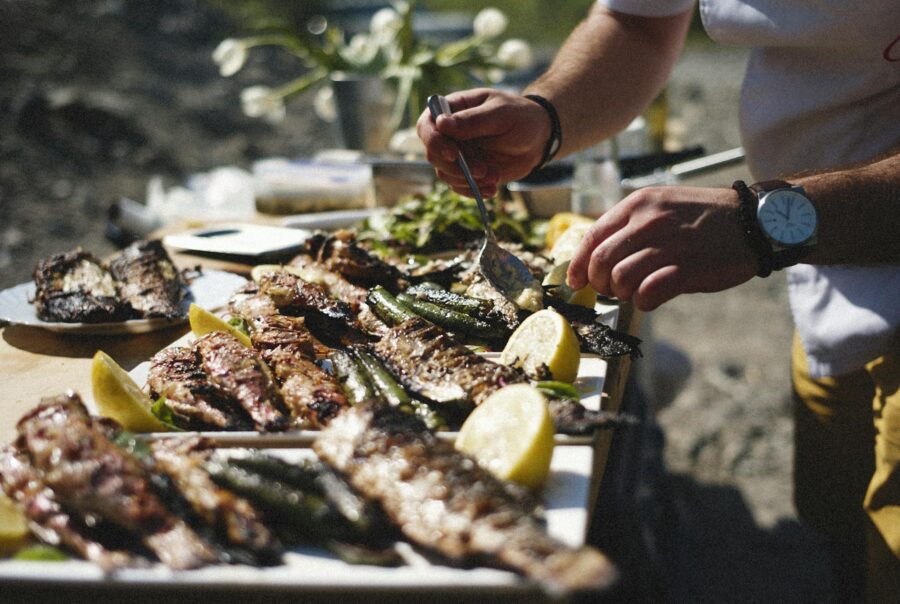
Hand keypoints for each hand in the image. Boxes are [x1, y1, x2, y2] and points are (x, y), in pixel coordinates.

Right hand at [416, 88, 549, 197]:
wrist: (538, 138)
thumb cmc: (520, 117)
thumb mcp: (501, 114)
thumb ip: (473, 120)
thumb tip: (442, 123)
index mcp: (452, 110)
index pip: (427, 125)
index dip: (434, 141)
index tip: (453, 154)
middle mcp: (449, 134)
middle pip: (433, 154)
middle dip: (456, 167)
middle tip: (482, 170)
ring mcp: (457, 155)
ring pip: (445, 174)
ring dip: (467, 181)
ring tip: (494, 176)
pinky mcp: (467, 173)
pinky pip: (459, 187)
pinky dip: (474, 191)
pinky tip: (492, 189)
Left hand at [566, 186, 759, 310]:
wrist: (756, 221)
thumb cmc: (706, 218)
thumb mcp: (663, 205)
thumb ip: (631, 225)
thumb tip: (597, 256)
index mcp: (639, 204)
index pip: (592, 236)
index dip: (578, 264)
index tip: (575, 281)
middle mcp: (649, 222)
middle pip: (600, 263)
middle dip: (599, 283)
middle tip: (611, 290)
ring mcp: (667, 246)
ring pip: (620, 280)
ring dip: (623, 294)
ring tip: (637, 291)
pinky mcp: (686, 270)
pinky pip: (646, 295)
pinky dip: (644, 302)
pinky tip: (653, 298)